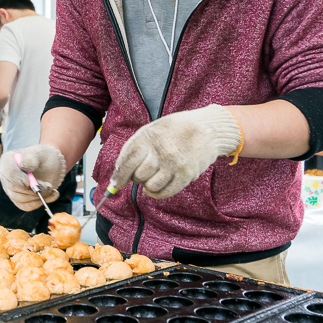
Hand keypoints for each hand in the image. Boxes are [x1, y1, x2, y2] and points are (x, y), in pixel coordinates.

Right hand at [0, 145, 65, 210]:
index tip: (28, 181)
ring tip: (50, 187)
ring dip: (38, 196)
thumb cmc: (42, 157)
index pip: (8, 173)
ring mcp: (12, 190)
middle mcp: (6, 177)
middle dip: (32, 190)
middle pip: (13, 189)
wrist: (49, 165)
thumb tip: (25, 166)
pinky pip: (27, 206)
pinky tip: (51, 194)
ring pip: (21, 200)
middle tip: (48, 186)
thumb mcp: (39, 153)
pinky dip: (40, 202)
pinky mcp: (20, 200)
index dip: (18, 179)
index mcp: (8, 161)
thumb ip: (32, 158)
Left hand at [113, 104, 241, 198]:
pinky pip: (165, 193)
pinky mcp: (186, 175)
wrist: (208, 129)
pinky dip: (157, 193)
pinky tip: (158, 186)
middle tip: (142, 172)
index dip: (119, 176)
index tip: (115, 184)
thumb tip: (119, 171)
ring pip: (150, 187)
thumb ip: (134, 147)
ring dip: (148, 185)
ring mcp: (175, 164)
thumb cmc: (175, 129)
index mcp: (149, 137)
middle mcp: (161, 151)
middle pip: (138, 176)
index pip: (128, 161)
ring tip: (153, 176)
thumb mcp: (151, 129)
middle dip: (136, 178)